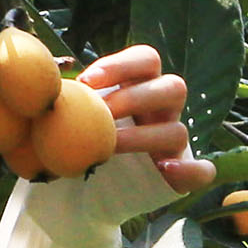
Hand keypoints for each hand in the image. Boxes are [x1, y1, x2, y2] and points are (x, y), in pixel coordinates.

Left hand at [76, 44, 211, 193]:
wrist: (85, 188)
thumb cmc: (77, 140)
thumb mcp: (67, 115)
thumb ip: (62, 99)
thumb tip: (46, 81)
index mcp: (141, 84)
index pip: (146, 59)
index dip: (120, 65)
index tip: (86, 81)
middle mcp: (163, 108)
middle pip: (173, 86)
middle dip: (135, 98)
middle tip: (102, 114)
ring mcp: (174, 140)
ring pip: (179, 130)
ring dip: (143, 136)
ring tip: (110, 146)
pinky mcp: (181, 173)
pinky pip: (202, 171)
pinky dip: (190, 171)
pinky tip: (165, 170)